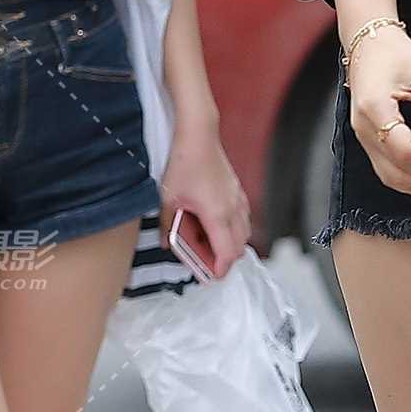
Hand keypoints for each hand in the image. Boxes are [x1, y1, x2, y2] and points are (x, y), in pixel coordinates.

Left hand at [156, 125, 251, 279]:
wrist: (199, 135)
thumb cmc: (185, 162)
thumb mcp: (168, 198)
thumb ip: (167, 225)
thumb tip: (167, 243)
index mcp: (217, 215)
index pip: (226, 253)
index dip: (219, 269)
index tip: (210, 276)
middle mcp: (232, 209)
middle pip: (239, 247)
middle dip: (225, 259)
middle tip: (207, 263)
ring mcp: (238, 199)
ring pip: (244, 232)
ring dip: (231, 243)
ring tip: (211, 244)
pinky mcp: (237, 190)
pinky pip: (243, 217)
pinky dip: (234, 227)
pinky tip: (217, 224)